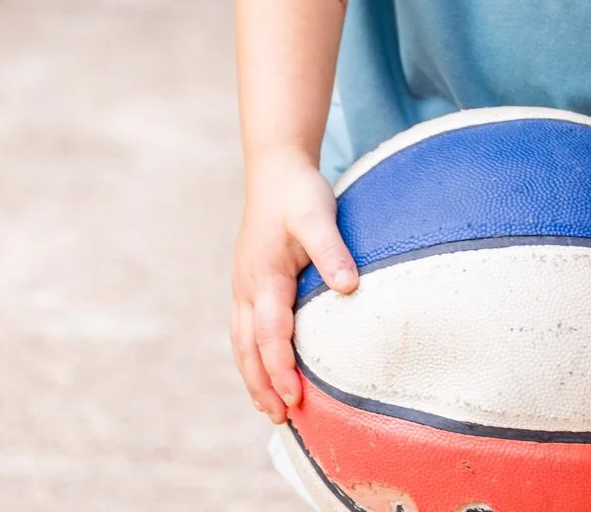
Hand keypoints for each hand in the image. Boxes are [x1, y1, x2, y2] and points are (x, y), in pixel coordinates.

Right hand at [229, 154, 357, 423]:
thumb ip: (331, 250)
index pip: (270, 332)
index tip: (296, 397)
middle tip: (283, 419)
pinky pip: (243, 331)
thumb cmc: (299, 193)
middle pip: (248, 348)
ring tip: (271, 411)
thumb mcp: (318, 214)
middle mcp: (247, 287)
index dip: (281, 367)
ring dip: (253, 378)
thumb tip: (349, 286)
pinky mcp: (248, 286)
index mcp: (264, 275)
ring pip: (241, 343)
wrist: (275, 171)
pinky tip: (264, 374)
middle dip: (263, 385)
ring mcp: (243, 288)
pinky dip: (251, 358)